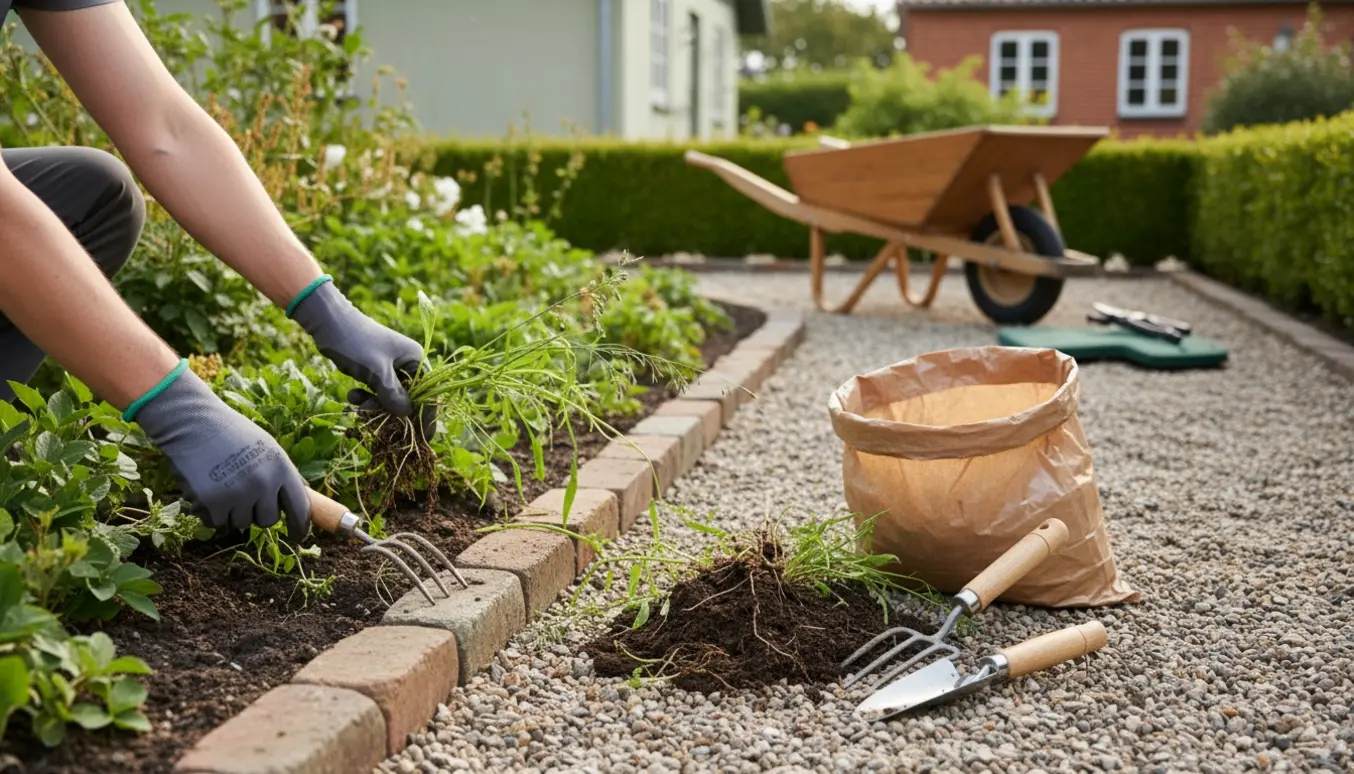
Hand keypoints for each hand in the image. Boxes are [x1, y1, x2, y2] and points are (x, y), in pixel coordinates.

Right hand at [130, 362, 310, 539]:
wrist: (193, 423)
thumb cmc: (230, 434)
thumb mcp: (267, 448)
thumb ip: (280, 474)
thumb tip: (298, 500)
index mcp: (281, 467)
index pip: (300, 508)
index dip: (299, 526)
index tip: (296, 537)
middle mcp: (263, 483)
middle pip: (267, 521)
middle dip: (256, 514)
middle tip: (242, 495)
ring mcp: (238, 494)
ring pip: (240, 523)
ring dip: (231, 511)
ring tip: (221, 484)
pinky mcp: (213, 503)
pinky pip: (217, 522)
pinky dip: (211, 512)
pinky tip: (206, 489)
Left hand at [288, 278, 434, 438]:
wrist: (327, 323)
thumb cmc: (355, 342)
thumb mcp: (375, 372)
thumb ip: (392, 395)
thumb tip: (406, 416)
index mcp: (416, 360)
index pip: (429, 395)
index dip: (425, 418)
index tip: (420, 439)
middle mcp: (407, 365)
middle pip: (408, 400)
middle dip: (390, 412)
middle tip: (373, 419)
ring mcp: (391, 369)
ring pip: (390, 400)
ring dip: (374, 407)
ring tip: (357, 404)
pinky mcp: (375, 372)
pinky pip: (376, 394)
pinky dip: (365, 399)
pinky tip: (352, 394)